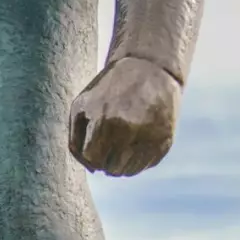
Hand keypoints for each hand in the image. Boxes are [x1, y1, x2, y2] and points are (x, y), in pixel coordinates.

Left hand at [69, 57, 179, 175]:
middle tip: (109, 142)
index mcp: (105, 120)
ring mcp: (149, 137)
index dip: (92, 153)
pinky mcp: (165, 141)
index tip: (95, 141)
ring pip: (128, 171)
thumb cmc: (109, 89)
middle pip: (110, 168)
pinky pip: (145, 165)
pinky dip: (137, 160)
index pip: (92, 158)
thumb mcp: (81, 105)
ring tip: (121, 144)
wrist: (149, 68)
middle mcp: (129, 130)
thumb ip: (75, 139)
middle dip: (105, 160)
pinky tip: (136, 141)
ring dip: (120, 164)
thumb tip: (91, 169)